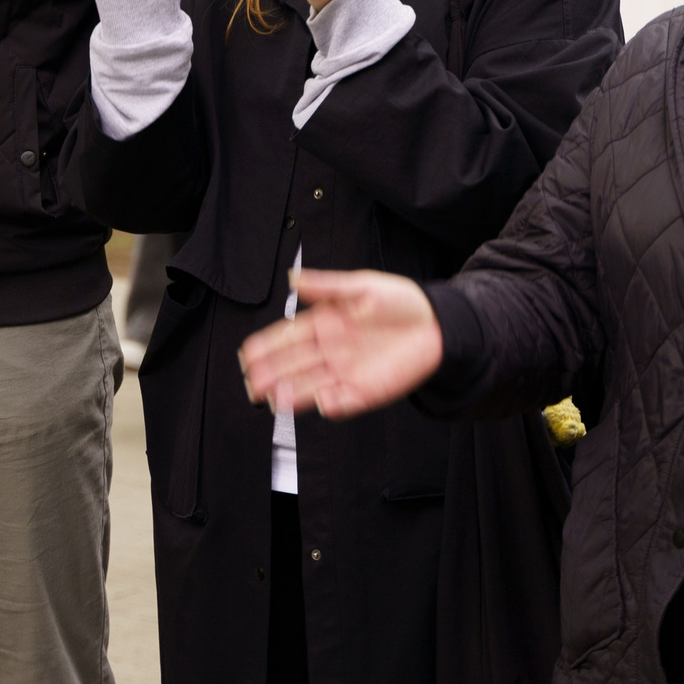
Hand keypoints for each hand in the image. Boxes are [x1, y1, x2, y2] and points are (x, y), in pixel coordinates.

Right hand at [239, 267, 444, 417]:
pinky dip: (331, 404)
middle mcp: (329, 351)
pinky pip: (342, 402)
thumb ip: (327, 286)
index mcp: (323, 324)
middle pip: (292, 366)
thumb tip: (293, 279)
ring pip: (310, 386)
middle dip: (270, 374)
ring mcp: (345, 373)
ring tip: (272, 397)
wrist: (437, 325)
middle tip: (251, 382)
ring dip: (291, 393)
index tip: (246, 354)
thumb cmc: (399, 302)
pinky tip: (319, 402)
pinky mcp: (364, 392)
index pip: (287, 337)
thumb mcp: (361, 286)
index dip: (266, 346)